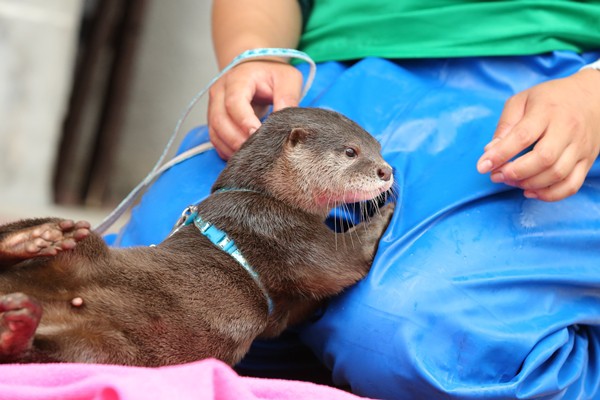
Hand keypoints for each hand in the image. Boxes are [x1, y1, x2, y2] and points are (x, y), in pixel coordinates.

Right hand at [207, 60, 302, 158]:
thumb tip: (285, 123)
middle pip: (220, 120)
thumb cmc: (272, 75)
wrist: (256, 72)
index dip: (244, 121)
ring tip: (249, 156)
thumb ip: (288, 97)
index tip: (257, 134)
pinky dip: (225, 150)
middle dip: (236, 139)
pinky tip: (240, 155)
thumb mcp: (287, 79)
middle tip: (255, 152)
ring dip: (230, 147)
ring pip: (215, 131)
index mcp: (238, 79)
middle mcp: (220, 91)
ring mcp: (214, 105)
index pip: (234, 102)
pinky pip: (215, 138)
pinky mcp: (214, 118)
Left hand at [477, 68, 599, 200]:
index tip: (482, 166)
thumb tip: (490, 151)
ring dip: (529, 184)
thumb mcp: (522, 101)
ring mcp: (580, 147)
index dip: (501, 154)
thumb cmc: (550, 99)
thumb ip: (505, 125)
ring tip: (510, 181)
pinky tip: (529, 191)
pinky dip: (549, 195)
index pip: (523, 136)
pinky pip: (571, 185)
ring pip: (557, 174)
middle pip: (543, 158)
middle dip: (515, 172)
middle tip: (496, 175)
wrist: (593, 97)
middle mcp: (567, 129)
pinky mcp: (587, 161)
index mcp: (547, 111)